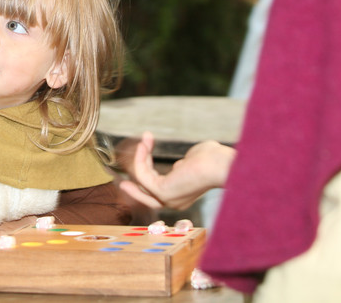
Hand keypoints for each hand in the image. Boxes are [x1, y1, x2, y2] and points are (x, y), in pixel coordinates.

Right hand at [118, 131, 233, 210]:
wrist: (218, 164)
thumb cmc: (212, 160)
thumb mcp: (193, 163)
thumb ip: (182, 165)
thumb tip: (177, 165)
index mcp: (182, 196)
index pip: (158, 192)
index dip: (146, 181)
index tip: (137, 171)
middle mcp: (173, 202)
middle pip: (145, 196)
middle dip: (133, 189)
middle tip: (122, 182)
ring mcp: (166, 199)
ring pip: (142, 180)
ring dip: (140, 157)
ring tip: (145, 139)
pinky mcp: (161, 191)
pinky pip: (142, 174)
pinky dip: (140, 157)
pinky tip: (145, 144)